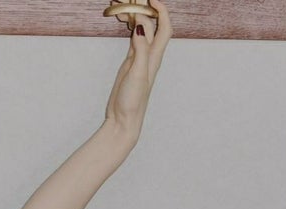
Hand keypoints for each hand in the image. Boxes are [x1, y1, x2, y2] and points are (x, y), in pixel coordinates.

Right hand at [105, 0, 171, 138]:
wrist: (123, 120)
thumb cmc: (132, 102)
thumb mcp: (137, 74)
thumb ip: (140, 50)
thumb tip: (140, 26)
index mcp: (154, 58)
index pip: (164, 28)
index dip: (162, 11)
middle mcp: (149, 56)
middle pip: (151, 25)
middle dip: (144, 9)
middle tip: (130, 0)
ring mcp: (139, 58)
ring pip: (140, 30)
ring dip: (134, 16)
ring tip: (121, 5)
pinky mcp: (129, 63)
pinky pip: (132, 38)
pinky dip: (129, 26)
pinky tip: (122, 19)